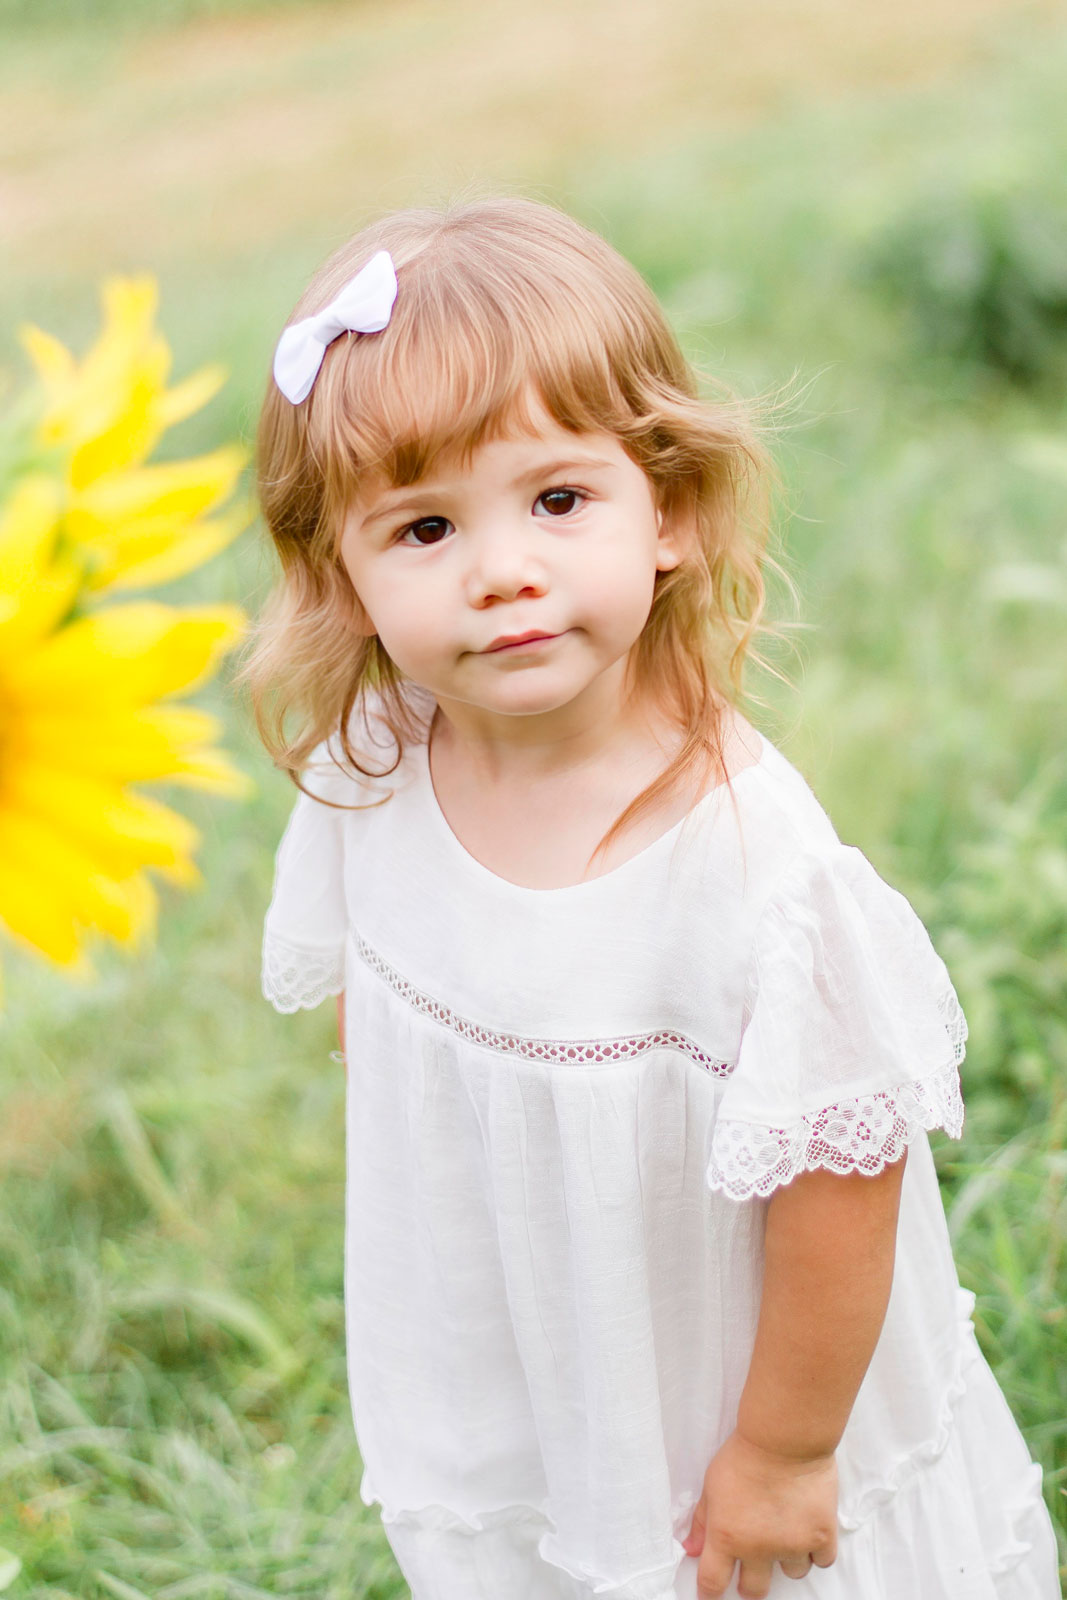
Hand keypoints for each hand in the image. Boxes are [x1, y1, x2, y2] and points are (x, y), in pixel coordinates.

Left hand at [681, 1431, 837, 1598]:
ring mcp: (792, 1546)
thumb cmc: (745, 1455)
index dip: (710, 1592)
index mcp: (727, 1536)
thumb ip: (702, 1521)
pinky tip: (808, 1530)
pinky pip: (821, 1561)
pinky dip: (815, 1550)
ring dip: (787, 1559)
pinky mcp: (821, 1537)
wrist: (784, 1438)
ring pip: (791, 1574)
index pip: (713, 1581)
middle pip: (753, 1590)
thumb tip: (691, 1548)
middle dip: (749, 1584)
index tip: (711, 1594)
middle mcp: (759, 1548)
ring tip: (784, 1530)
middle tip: (751, 1570)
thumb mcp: (712, 1484)